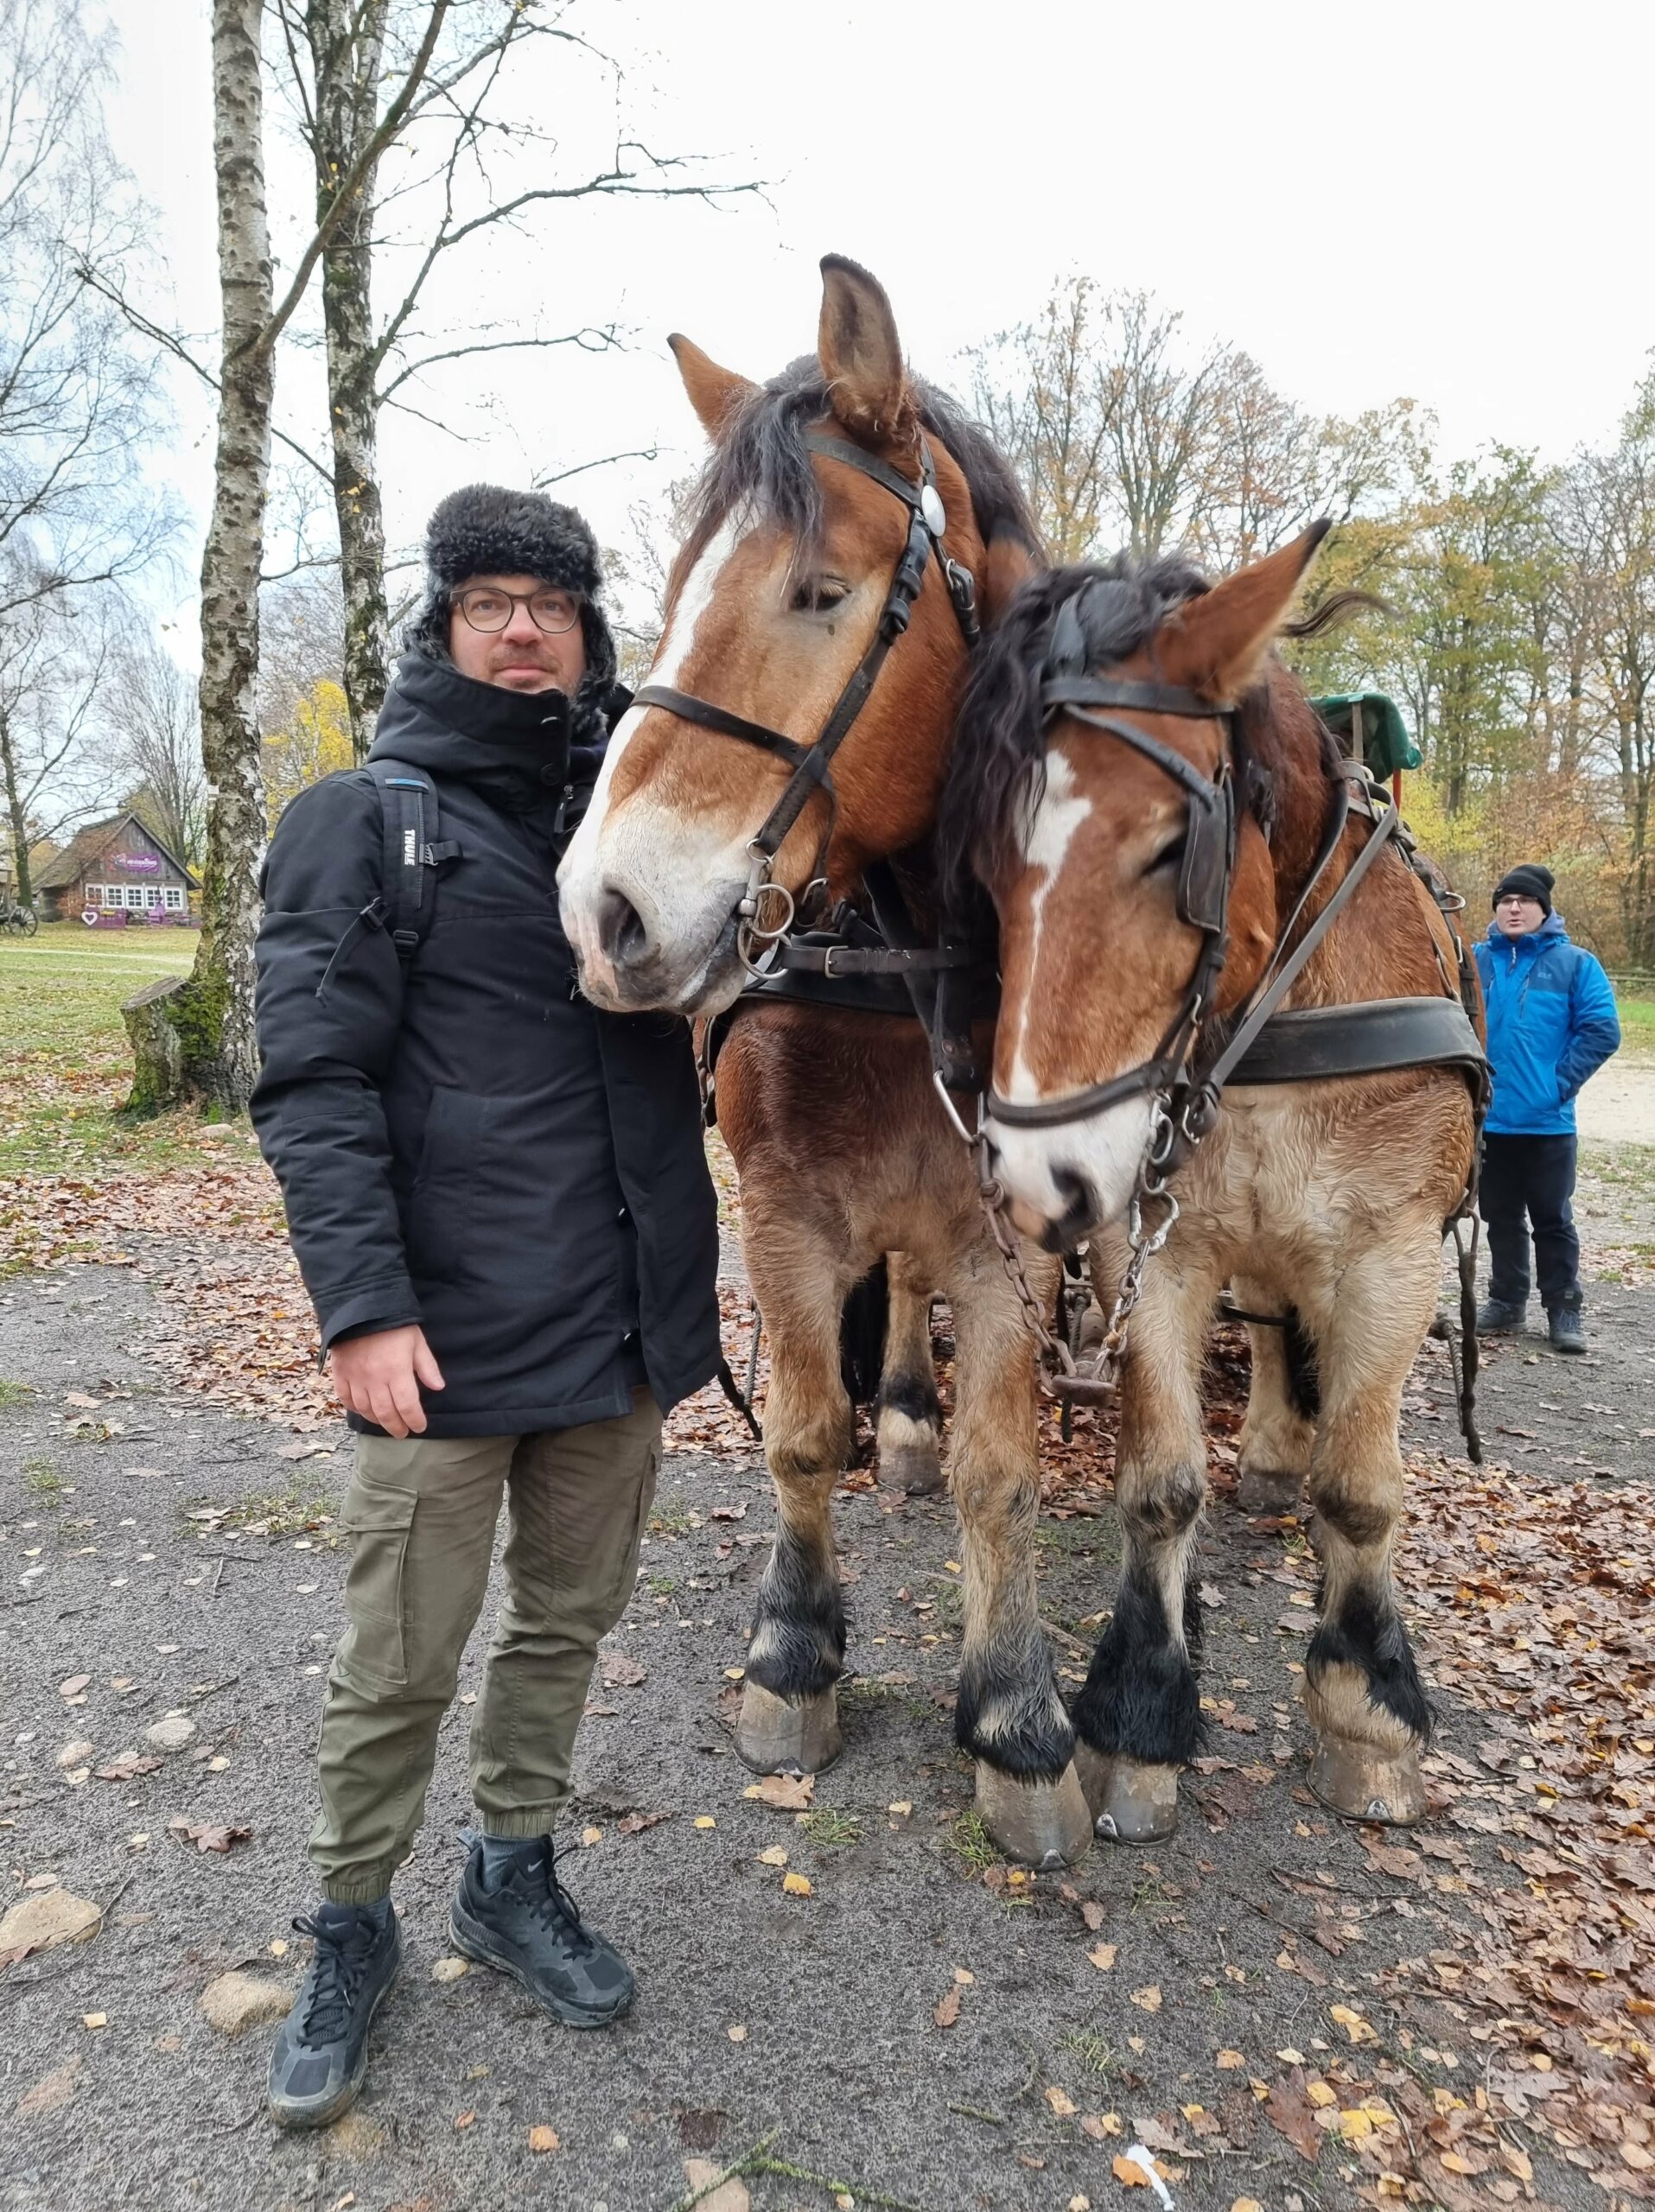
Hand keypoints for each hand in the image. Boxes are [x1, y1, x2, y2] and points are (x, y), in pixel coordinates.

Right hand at [328, 1325, 444, 1438]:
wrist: (360, 1306)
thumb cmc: (394, 1324)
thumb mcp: (417, 1341)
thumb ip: (427, 1366)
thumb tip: (438, 1387)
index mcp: (396, 1371)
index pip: (408, 1406)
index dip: (415, 1420)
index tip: (419, 1427)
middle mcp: (375, 1379)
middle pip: (386, 1413)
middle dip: (396, 1426)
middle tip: (403, 1433)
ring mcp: (355, 1378)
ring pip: (366, 1409)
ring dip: (377, 1421)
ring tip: (387, 1423)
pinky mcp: (341, 1373)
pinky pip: (346, 1399)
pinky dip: (356, 1408)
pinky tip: (364, 1410)